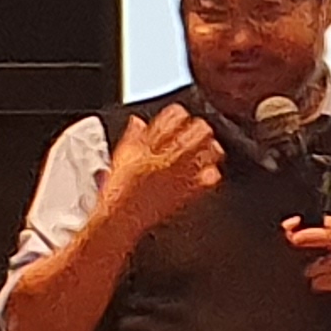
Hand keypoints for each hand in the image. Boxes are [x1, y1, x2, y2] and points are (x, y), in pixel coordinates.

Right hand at [99, 105, 221, 233]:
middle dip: (201, 128)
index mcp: (151, 143)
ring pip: (208, 151)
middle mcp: (168, 155)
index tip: (182, 118)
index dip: (180, 114)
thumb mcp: (122, 155)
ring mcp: (180, 173)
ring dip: (211, 147)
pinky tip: (211, 171)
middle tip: (200, 131)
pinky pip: (209, 178)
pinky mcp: (187, 191)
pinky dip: (213, 173)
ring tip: (210, 148)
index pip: (174, 116)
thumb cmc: (118, 190)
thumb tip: (138, 122)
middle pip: (198, 130)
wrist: (120, 216)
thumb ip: (132, 135)